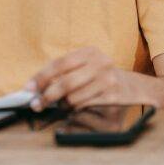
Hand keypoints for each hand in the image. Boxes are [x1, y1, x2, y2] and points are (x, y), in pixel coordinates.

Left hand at [25, 46, 156, 111]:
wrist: (135, 87)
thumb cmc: (102, 77)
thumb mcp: (86, 66)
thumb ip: (63, 73)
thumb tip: (35, 87)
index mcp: (89, 52)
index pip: (59, 64)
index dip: (41, 77)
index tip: (28, 88)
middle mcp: (100, 63)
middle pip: (65, 82)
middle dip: (47, 96)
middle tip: (36, 105)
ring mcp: (108, 80)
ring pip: (74, 98)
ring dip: (62, 106)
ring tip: (60, 107)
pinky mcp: (113, 97)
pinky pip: (85, 108)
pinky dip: (74, 112)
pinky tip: (72, 112)